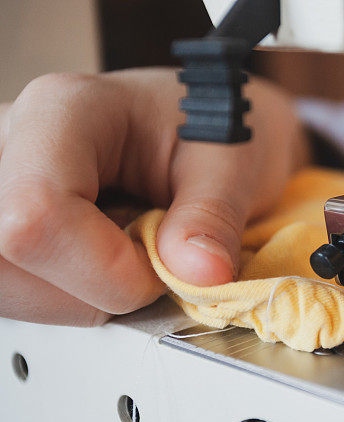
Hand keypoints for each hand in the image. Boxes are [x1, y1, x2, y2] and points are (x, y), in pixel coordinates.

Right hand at [0, 68, 307, 325]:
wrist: (205, 127)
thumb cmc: (213, 130)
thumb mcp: (231, 163)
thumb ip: (212, 218)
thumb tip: (201, 276)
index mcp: (63, 111)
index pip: (37, 216)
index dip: (106, 270)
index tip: (165, 269)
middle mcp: (10, 142)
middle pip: (5, 260)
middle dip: (90, 292)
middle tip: (151, 261)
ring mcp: (1, 185)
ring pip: (5, 288)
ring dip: (80, 299)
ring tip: (130, 256)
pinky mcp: (6, 225)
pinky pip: (16, 291)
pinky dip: (70, 298)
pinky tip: (104, 263)